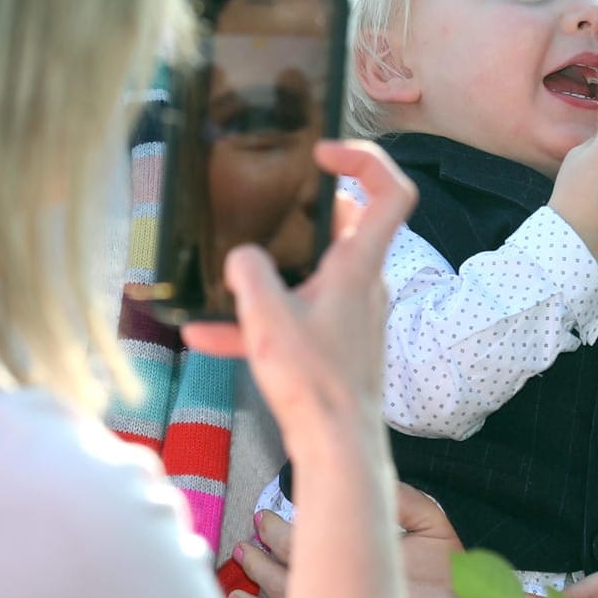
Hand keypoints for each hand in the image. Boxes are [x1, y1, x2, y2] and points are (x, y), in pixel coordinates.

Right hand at [185, 140, 414, 448]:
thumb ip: (249, 276)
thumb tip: (241, 256)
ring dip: (279, 267)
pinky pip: (299, 317)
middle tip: (274, 202)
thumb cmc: (314, 380)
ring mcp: (354, 313)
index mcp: (360, 266)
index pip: (391, 193)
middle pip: (352, 226)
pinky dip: (260, 321)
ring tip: (235, 265)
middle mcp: (365, 283)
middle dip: (311, 210)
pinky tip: (205, 336)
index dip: (365, 160)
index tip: (323, 153)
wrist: (337, 444)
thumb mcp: (268, 318)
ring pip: (319, 272)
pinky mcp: (337, 342)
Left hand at [231, 483, 469, 597]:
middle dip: (262, 554)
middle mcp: (347, 591)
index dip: (279, 528)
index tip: (265, 516)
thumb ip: (403, 500)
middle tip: (247, 537)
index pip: (309, 540)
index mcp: (364, 557)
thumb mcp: (436, 527)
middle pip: (290, 572)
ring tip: (240, 566)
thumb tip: (368, 478)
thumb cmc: (453, 578)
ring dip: (256, 582)